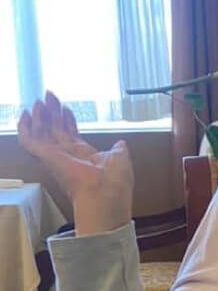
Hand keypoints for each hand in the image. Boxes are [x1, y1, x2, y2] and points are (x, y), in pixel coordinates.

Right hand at [17, 91, 133, 234]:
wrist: (104, 194)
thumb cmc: (115, 182)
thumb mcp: (120, 159)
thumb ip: (118, 150)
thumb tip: (121, 144)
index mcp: (84, 157)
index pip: (72, 135)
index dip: (68, 121)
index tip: (66, 108)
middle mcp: (67, 157)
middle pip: (55, 131)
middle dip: (52, 113)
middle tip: (49, 96)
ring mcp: (55, 157)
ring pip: (42, 133)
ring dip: (40, 116)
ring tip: (40, 100)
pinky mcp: (46, 157)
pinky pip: (29, 142)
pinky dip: (24, 128)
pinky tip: (25, 115)